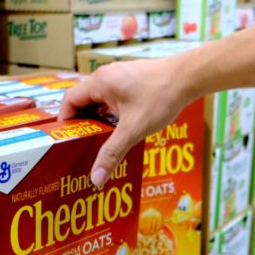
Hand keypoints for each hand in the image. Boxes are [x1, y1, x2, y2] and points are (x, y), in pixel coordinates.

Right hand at [60, 57, 192, 186]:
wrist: (188, 77)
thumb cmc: (160, 97)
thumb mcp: (133, 129)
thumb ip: (112, 153)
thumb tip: (96, 178)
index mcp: (100, 82)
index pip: (69, 100)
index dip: (66, 120)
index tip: (68, 139)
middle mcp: (107, 76)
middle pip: (84, 101)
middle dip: (83, 123)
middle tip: (84, 144)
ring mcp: (120, 76)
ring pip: (100, 100)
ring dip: (99, 119)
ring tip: (102, 141)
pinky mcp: (133, 80)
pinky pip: (114, 98)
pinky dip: (112, 113)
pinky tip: (121, 129)